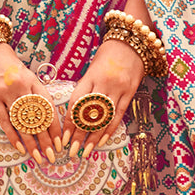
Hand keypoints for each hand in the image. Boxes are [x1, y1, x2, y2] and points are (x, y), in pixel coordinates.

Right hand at [0, 43, 60, 162]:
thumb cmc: (9, 67)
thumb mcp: (27, 76)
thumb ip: (36, 94)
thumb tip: (47, 120)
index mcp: (34, 81)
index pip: (48, 107)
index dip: (55, 126)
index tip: (60, 142)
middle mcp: (22, 87)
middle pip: (36, 117)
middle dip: (46, 139)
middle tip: (52, 155)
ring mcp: (6, 92)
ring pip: (22, 122)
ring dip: (30, 142)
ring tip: (37, 156)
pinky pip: (4, 120)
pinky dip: (12, 135)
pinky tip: (19, 148)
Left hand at [63, 38, 144, 158]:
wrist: (131, 42)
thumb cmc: (107, 56)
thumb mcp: (91, 69)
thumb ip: (85, 89)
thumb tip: (75, 114)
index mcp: (90, 77)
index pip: (77, 104)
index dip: (70, 122)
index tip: (64, 138)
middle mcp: (104, 84)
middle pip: (89, 114)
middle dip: (80, 135)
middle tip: (72, 151)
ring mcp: (118, 89)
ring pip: (104, 118)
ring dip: (94, 137)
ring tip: (86, 151)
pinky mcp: (130, 92)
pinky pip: (119, 115)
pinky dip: (110, 129)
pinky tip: (102, 140)